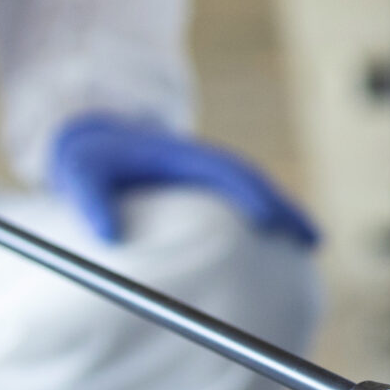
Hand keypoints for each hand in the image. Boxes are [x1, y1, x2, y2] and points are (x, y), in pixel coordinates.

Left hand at [48, 113, 320, 246]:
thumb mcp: (77, 171)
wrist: (93, 140)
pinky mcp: (207, 194)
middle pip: (256, 183)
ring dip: (284, 216)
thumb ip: (88, 199)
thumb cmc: (86, 159)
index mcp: (181, 156)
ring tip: (310, 245)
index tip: (269, 219)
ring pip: (257, 194)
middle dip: (285, 209)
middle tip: (312, 240)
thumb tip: (105, 236)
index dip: (250, 193)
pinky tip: (281, 248)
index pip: (225, 171)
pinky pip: (245, 204)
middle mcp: (202, 166)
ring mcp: (207, 180)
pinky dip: (268, 221)